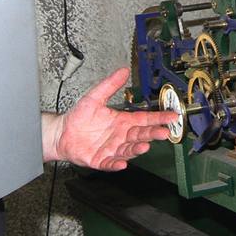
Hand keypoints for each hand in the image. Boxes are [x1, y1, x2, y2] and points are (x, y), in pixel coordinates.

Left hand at [44, 67, 175, 170]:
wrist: (62, 132)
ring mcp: (113, 149)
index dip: (159, 118)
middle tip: (164, 133)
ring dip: (137, 149)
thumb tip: (123, 71)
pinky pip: (111, 163)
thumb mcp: (94, 97)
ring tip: (144, 146)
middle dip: (153, 135)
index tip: (172, 116)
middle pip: (141, 135)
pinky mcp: (101, 160)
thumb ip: (110, 85)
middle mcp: (121, 136)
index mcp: (123, 121)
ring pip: (129, 150)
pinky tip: (122, 163)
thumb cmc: (80, 117)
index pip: (145, 119)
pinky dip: (117, 164)